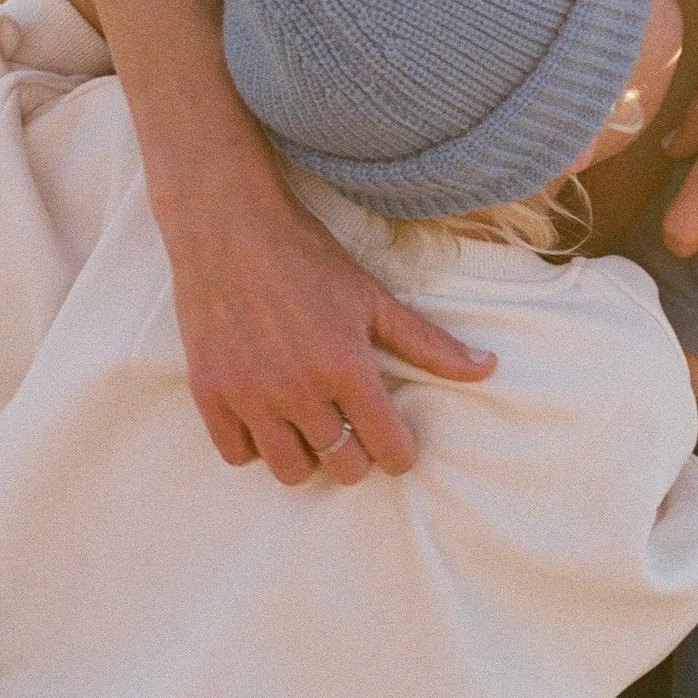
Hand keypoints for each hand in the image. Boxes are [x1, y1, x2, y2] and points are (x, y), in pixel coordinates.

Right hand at [158, 153, 495, 487]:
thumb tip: (488, 368)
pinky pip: (238, 455)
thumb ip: (428, 343)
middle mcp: (298, 390)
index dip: (400, 453)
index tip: (395, 441)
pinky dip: (256, 446)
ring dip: (307, 456)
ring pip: (290, 472)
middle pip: (343, 467)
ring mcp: (250, 395)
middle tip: (351, 426)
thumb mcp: (372, 297)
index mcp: (346, 367)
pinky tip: (267, 417)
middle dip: (356, 454)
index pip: (389, 451)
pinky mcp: (209, 393)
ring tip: (310, 425)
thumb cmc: (306, 256)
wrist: (226, 225)